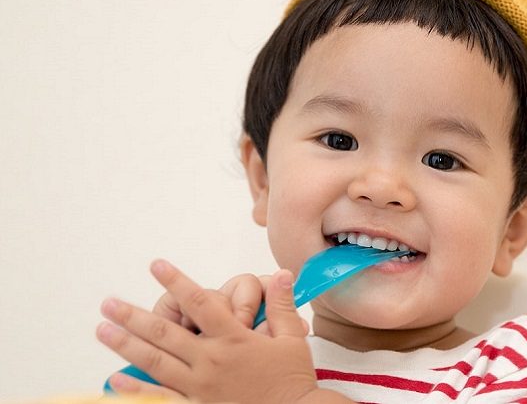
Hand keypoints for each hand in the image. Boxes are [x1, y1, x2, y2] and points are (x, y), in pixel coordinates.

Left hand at [97, 260, 318, 402]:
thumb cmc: (293, 379)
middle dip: (134, 316)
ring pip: (156, 362)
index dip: (177, 281)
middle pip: (166, 333)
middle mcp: (212, 360)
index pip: (200, 302)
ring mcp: (201, 387)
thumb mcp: (291, 339)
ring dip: (126, 345)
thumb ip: (281, 305)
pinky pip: (162, 398)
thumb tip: (282, 274)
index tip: (156, 265)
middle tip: (108, 303)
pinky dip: (137, 389)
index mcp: (234, 339)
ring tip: (103, 330)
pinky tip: (115, 380)